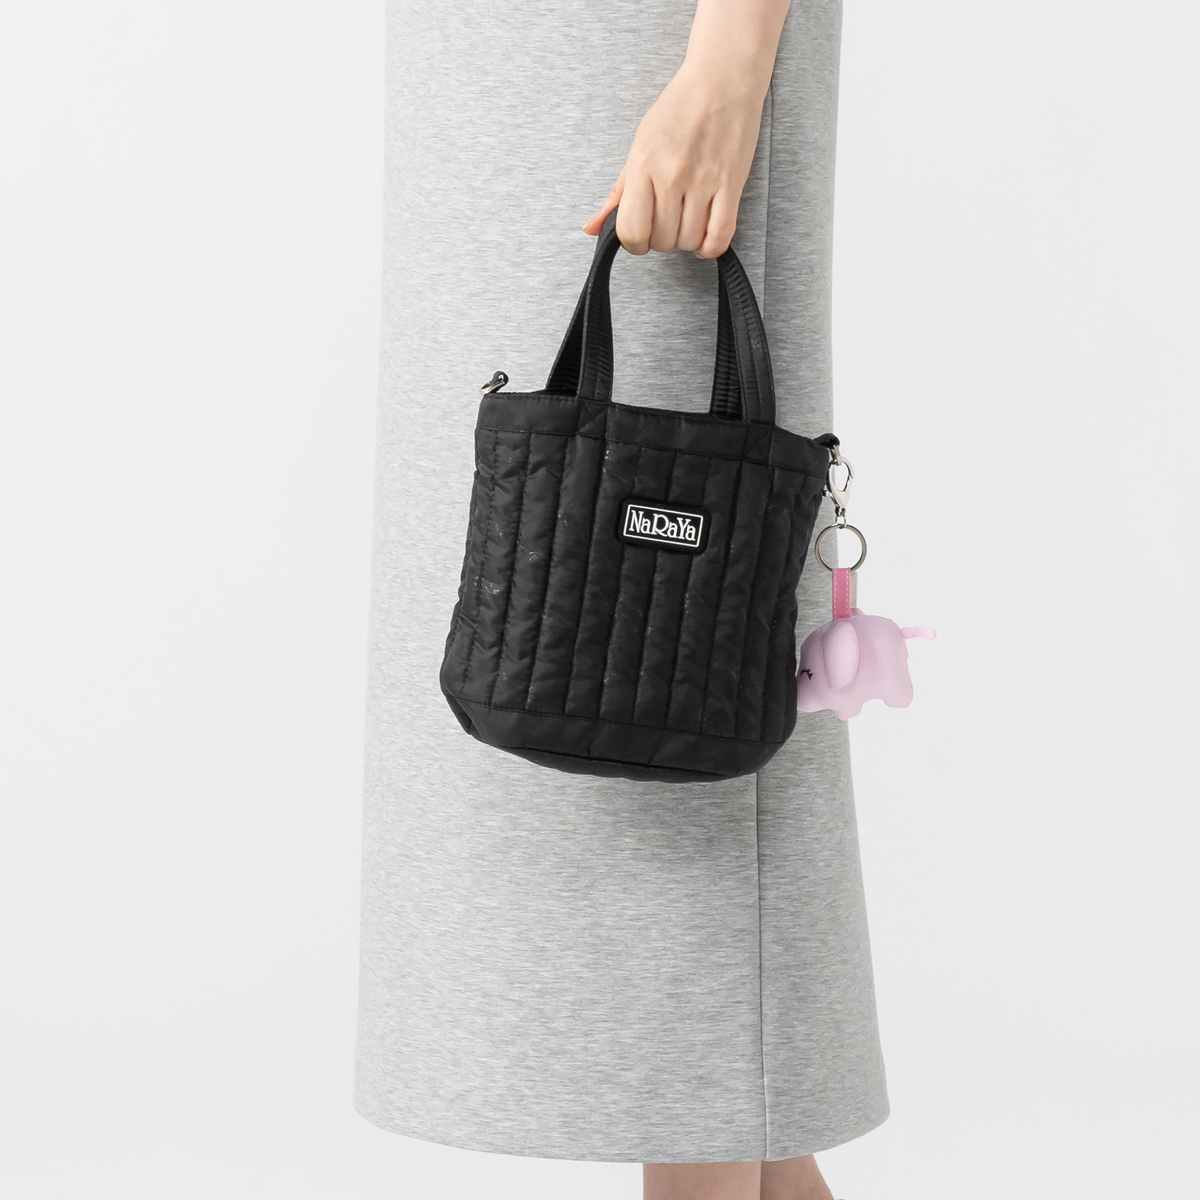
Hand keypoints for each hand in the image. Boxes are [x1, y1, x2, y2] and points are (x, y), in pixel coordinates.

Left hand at [582, 61, 766, 258]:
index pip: (631, 230)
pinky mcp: (731, 184)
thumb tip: (590, 228)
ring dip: (686, 241)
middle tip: (665, 223)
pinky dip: (710, 247)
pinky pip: (720, 235)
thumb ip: (617, 193)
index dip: (634, 244)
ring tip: (686, 222)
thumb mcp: (639, 146)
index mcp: (644, 165)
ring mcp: (703, 180)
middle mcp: (672, 175)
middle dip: (661, 239)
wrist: (722, 79)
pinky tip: (704, 238)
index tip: (640, 238)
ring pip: (689, 240)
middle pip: (662, 240)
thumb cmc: (679, 109)